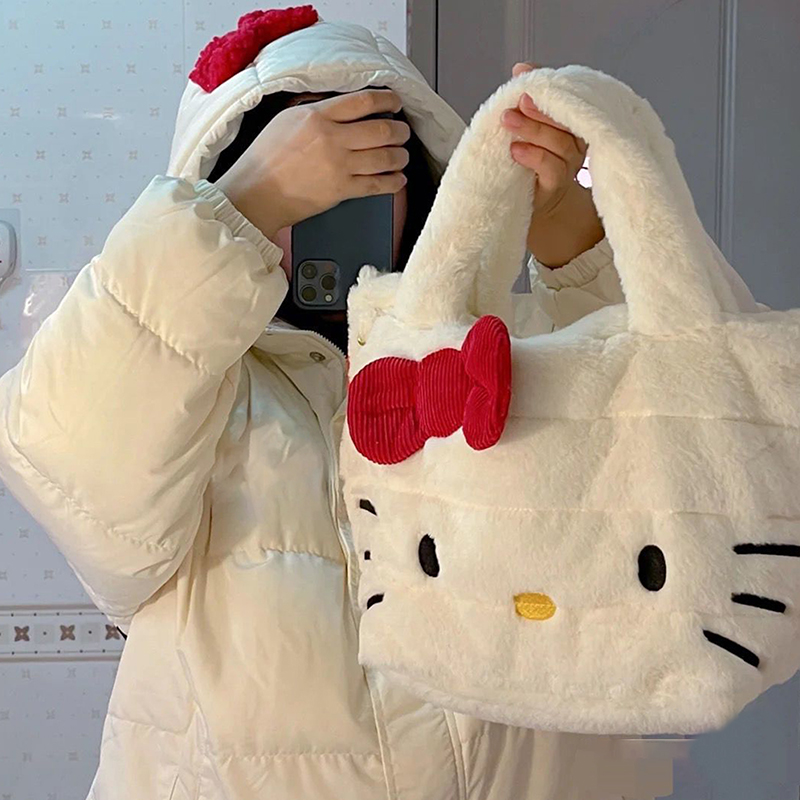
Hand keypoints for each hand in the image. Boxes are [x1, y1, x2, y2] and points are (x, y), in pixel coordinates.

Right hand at [215, 88, 410, 239]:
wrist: (255, 193)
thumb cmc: (264, 159)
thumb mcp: (285, 120)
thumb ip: (315, 111)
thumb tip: (341, 106)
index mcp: (316, 116)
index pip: (362, 101)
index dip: (387, 99)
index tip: (395, 102)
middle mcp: (331, 138)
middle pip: (381, 129)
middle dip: (399, 131)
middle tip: (403, 133)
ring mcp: (338, 165)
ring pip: (385, 157)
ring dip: (400, 156)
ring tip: (402, 156)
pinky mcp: (341, 190)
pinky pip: (377, 184)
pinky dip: (393, 182)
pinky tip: (398, 180)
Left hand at [502, 62, 603, 266]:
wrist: (538, 210)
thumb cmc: (533, 166)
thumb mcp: (528, 130)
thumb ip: (527, 102)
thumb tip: (520, 69)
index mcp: (570, 125)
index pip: (566, 97)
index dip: (548, 82)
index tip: (523, 73)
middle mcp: (575, 142)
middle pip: (565, 119)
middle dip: (540, 107)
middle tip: (517, 99)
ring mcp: (569, 164)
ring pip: (559, 142)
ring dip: (533, 129)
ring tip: (509, 121)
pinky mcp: (557, 186)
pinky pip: (551, 168)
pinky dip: (534, 156)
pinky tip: (516, 150)